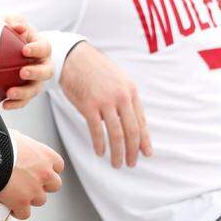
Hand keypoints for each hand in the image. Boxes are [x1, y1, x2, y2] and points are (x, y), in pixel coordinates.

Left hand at [0, 14, 53, 110]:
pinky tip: (5, 104)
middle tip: (22, 72)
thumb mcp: (14, 22)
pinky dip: (16, 104)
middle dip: (35, 73)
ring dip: (24, 92)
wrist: (13, 48)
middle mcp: (43, 65)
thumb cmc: (15, 33)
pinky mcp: (27, 91)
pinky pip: (24, 100)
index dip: (37, 49)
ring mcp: (36, 80)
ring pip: (36, 89)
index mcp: (42, 47)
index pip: (44, 48)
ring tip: (11, 93)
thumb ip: (15, 21)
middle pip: (46, 72)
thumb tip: (17, 27)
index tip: (25, 50)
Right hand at [0, 131, 63, 218]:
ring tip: (16, 193)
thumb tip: (18, 146)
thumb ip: (25, 146)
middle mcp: (45, 174)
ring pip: (40, 200)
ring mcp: (35, 190)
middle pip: (54, 185)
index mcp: (46, 156)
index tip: (39, 170)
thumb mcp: (18, 137)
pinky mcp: (21, 203)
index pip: (58, 166)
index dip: (48, 169)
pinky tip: (10, 206)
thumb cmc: (1, 142)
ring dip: (30, 198)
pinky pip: (24, 213)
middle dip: (44, 185)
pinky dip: (17, 211)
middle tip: (29, 183)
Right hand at [58, 42, 152, 167]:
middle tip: (131, 164)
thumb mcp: (118, 80)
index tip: (146, 153)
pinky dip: (100, 144)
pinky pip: (97, 130)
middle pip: (131, 131)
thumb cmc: (95, 69)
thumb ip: (126, 99)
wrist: (74, 57)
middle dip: (133, 151)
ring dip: (117, 152)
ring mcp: (105, 101)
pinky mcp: (89, 105)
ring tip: (116, 163)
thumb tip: (131, 121)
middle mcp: (121, 97)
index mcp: (131, 91)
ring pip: (116, 134)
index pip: (141, 121)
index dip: (144, 140)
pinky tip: (100, 152)